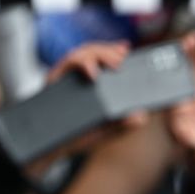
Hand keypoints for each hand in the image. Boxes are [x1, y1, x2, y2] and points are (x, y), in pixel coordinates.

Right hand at [27, 41, 145, 173]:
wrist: (53, 145)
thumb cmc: (80, 135)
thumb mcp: (106, 130)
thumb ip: (123, 123)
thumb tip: (141, 117)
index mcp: (95, 84)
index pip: (105, 59)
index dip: (115, 50)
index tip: (125, 48)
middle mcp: (81, 77)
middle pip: (95, 52)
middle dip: (108, 51)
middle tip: (121, 58)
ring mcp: (68, 76)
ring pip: (82, 53)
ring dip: (98, 54)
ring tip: (112, 64)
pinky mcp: (55, 79)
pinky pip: (68, 63)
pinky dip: (82, 64)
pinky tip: (92, 73)